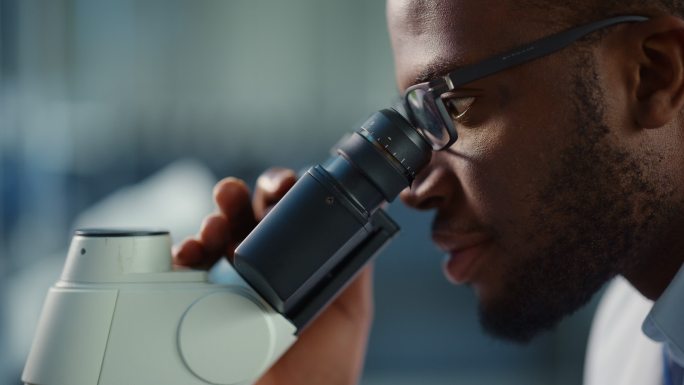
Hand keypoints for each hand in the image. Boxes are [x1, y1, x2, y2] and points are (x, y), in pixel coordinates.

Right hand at [174, 167, 373, 384]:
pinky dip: (181, 254)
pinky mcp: (201, 305)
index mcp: (293, 259)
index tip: (281, 186)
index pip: (281, 212)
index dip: (278, 191)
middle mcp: (259, 265)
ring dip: (211, 220)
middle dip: (237, 197)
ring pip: (213, 236)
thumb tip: (366, 219)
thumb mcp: (350, 306)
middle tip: (234, 194)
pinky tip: (188, 252)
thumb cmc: (326, 363)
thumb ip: (354, 265)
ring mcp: (228, 284)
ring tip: (213, 226)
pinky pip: (183, 271)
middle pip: (243, 215)